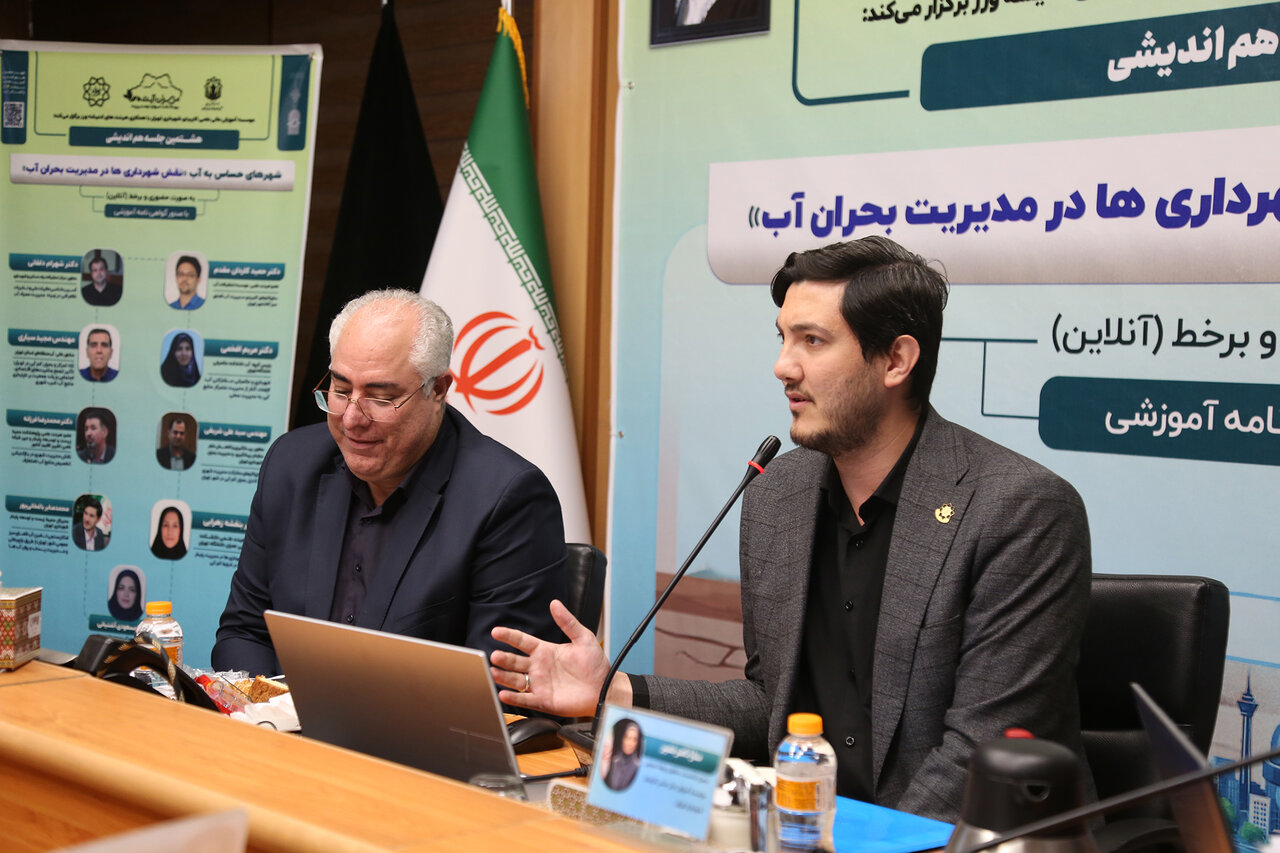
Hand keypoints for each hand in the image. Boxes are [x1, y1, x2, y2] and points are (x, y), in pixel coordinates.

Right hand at [490, 599, 618, 715]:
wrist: (604, 688)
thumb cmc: (594, 664)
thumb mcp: (583, 638)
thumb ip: (568, 622)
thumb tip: (555, 604)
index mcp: (545, 651)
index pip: (522, 641)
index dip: (509, 636)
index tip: (496, 631)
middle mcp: (538, 667)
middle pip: (515, 661)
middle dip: (503, 658)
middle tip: (494, 655)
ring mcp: (539, 684)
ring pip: (515, 680)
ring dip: (503, 676)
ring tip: (494, 672)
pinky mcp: (543, 700)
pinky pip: (525, 699)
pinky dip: (514, 698)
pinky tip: (504, 694)